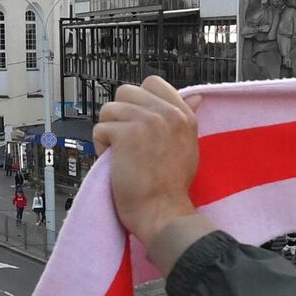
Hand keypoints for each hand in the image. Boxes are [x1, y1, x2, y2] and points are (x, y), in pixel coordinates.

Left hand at [91, 76, 204, 249]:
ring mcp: (148, 122)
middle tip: (126, 140)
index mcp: (183, 115)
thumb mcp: (189, 146)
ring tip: (120, 153)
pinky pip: (100, 128)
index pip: (153, 83)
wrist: (163, 212)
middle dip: (119, 115)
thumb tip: (196, 97)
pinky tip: (116, 162)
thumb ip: (186, 118)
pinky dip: (100, 146)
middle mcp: (168, 114)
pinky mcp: (127, 134)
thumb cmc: (171, 187)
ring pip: (109, 109)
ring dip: (108, 132)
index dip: (138, 101)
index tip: (138, 123)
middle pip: (126, 91)